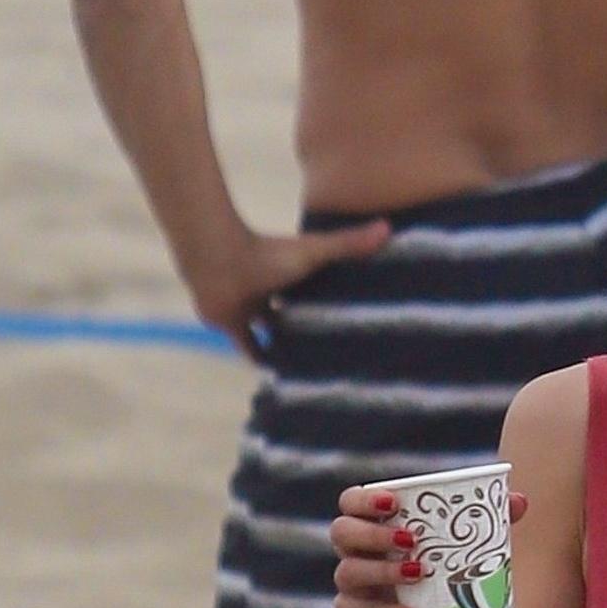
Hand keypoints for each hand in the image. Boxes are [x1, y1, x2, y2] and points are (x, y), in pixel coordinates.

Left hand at [187, 218, 391, 360]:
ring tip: (310, 369)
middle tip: (331, 349)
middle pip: (292, 311)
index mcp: (287, 273)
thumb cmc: (266, 253)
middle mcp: (269, 290)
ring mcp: (249, 308)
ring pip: (271, 332)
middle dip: (306, 326)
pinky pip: (249, 348)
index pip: (309, 290)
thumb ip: (349, 244)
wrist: (217, 261)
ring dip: (285, 346)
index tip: (345, 317)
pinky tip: (279, 379)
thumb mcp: (315, 252)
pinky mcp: (231, 325)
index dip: (325, 302)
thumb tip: (389, 227)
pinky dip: (262, 361)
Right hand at [332, 484, 527, 607]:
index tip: (394, 502)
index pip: (350, 500)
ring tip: (418, 574)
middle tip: (411, 539)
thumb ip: (491, 519)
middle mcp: (353, 550)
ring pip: (348, 572)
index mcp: (371, 522)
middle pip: (342, 531)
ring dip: (382, 571)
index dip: (364, 499)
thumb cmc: (445, 570)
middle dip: (373, 534)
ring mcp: (351, 584)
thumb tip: (520, 501)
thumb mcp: (466, 545)